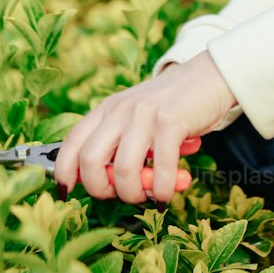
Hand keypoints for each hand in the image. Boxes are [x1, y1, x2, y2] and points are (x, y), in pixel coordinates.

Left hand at [53, 52, 238, 203]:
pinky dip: (162, 190)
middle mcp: (120, 111)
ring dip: (134, 194)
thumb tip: (111, 185)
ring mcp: (144, 115)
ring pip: (124, 171)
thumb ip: (122, 144)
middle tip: (120, 195)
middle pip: (90, 161)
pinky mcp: (170, 122)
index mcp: (107, 109)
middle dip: (101, 190)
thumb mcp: (138, 117)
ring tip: (148, 196)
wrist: (210, 76)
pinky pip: (160, 170)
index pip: (72, 142)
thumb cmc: (174, 105)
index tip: (65, 192)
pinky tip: (167, 193)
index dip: (64, 171)